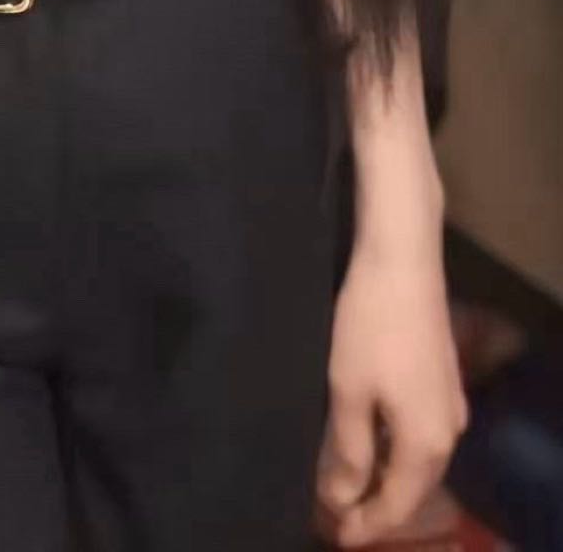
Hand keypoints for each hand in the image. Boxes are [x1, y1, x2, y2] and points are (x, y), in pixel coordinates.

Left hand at [314, 230, 469, 544]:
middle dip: (376, 507)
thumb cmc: (369, 326)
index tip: (334, 536)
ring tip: (348, 486)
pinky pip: (420, 435)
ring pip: (418, 461)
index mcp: (426, 444)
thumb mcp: (349, 391)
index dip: (367, 525)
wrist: (403, 260)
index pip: (397, 505)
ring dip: (385, 478)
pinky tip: (369, 444)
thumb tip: (343, 498)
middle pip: (413, 487)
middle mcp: (448, 432)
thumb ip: (348, 451)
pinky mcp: (443, 381)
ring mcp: (450, 404)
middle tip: (336, 517)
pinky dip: (394, 450)